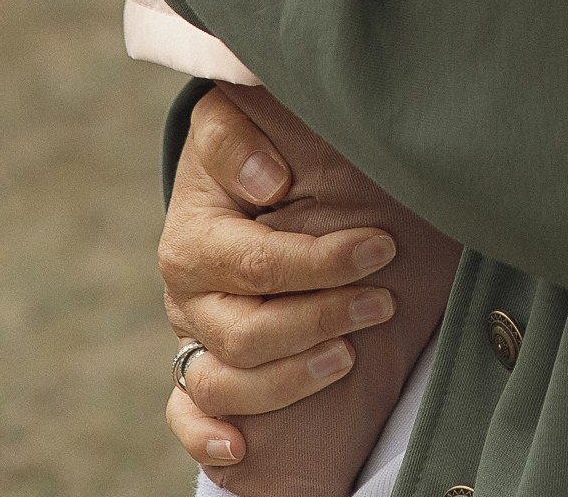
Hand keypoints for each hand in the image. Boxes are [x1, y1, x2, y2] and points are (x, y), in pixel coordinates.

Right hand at [159, 88, 397, 477]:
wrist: (221, 169)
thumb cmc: (242, 143)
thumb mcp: (228, 116)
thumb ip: (235, 137)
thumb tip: (270, 182)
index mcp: (193, 237)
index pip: (259, 264)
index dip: (324, 263)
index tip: (382, 247)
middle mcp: (186, 294)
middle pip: (248, 333)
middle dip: (322, 319)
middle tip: (383, 302)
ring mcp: (188, 335)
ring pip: (226, 383)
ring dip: (290, 379)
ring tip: (350, 357)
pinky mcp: (190, 365)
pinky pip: (183, 416)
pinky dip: (205, 438)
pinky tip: (241, 450)